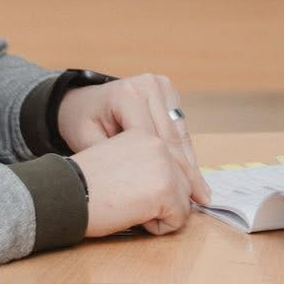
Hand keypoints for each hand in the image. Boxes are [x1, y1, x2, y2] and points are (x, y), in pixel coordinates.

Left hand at [55, 74, 205, 203]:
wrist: (81, 101)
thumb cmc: (82, 124)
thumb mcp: (87, 143)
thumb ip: (114, 161)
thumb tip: (144, 190)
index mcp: (128, 95)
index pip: (154, 140)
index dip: (168, 172)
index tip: (179, 198)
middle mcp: (148, 85)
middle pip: (172, 136)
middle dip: (186, 171)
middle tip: (201, 199)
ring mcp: (160, 85)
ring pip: (180, 132)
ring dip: (190, 163)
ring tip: (202, 191)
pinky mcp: (168, 90)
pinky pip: (180, 126)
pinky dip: (185, 150)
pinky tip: (192, 173)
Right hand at [72, 127, 204, 235]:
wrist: (62, 195)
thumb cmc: (82, 185)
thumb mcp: (118, 162)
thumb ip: (146, 164)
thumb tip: (183, 185)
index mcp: (144, 132)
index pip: (173, 162)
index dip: (172, 185)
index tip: (187, 195)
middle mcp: (157, 142)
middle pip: (183, 181)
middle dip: (167, 200)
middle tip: (135, 205)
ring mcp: (164, 163)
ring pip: (183, 200)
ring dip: (162, 212)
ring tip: (129, 208)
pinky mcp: (165, 187)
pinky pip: (177, 218)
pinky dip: (158, 227)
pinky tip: (132, 217)